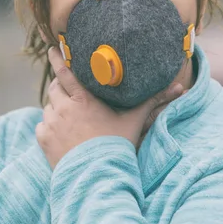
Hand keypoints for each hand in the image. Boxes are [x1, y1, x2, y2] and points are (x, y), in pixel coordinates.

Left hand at [36, 47, 183, 169]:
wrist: (97, 176)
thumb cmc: (117, 145)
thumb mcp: (134, 120)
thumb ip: (152, 101)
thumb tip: (180, 87)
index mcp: (83, 98)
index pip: (64, 71)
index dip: (57, 57)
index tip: (53, 47)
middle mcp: (64, 108)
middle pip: (55, 87)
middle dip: (60, 85)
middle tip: (68, 88)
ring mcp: (52, 124)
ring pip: (49, 106)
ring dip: (56, 107)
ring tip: (69, 114)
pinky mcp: (44, 139)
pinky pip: (42, 125)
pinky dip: (50, 125)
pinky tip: (62, 132)